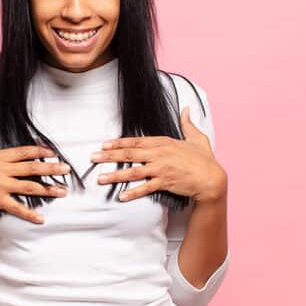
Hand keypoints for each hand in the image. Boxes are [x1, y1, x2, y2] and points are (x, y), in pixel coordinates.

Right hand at [0, 145, 69, 223]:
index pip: (22, 152)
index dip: (39, 150)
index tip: (53, 152)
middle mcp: (1, 169)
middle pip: (32, 167)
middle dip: (51, 168)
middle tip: (66, 169)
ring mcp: (0, 184)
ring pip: (30, 186)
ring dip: (48, 189)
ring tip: (62, 192)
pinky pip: (18, 207)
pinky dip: (30, 214)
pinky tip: (41, 219)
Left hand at [91, 106, 226, 202]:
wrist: (212, 178)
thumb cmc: (204, 159)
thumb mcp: (197, 137)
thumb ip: (188, 123)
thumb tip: (187, 109)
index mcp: (164, 143)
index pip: (136, 141)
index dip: (118, 143)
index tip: (104, 144)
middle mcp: (160, 154)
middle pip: (130, 154)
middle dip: (109, 156)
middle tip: (93, 157)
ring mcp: (161, 169)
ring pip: (134, 171)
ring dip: (115, 175)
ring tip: (101, 178)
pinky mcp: (165, 182)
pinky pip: (146, 188)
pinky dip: (133, 192)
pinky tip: (121, 196)